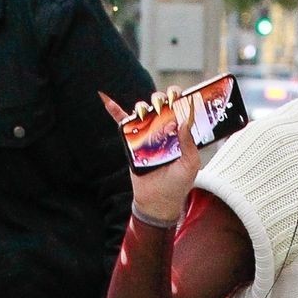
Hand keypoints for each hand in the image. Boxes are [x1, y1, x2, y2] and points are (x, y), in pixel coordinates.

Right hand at [99, 87, 200, 225]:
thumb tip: (184, 121)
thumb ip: (190, 144)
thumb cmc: (177, 184)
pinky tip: (107, 100)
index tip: (181, 97)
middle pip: (162, 104)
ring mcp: (147, 134)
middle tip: (166, 105)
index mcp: (181, 133)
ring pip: (144, 110)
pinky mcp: (132, 141)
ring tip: (148, 113)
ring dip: (144, 106)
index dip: (181, 98)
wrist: (157, 200)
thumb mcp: (190, 165)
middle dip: (163, 99)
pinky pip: (122, 123)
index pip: (181, 109)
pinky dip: (114, 110)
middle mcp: (164, 130)